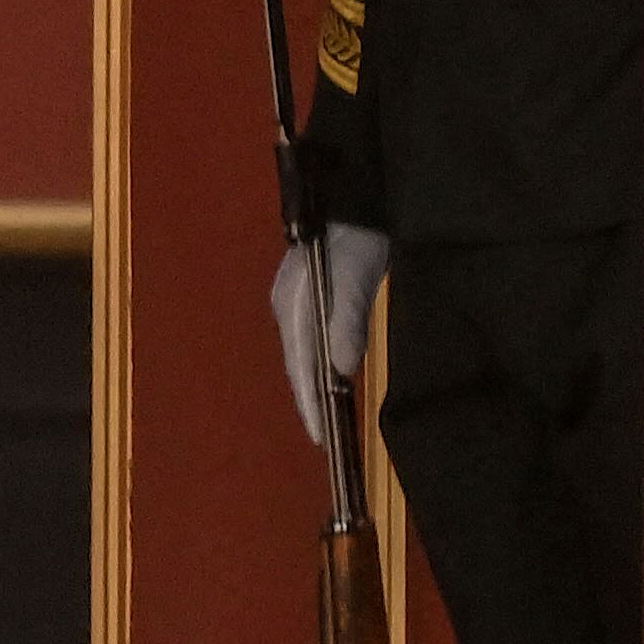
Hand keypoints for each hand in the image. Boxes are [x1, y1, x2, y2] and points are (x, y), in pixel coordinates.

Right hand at [272, 223, 385, 440]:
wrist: (357, 204)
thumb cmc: (357, 240)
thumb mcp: (357, 278)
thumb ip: (349, 322)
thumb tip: (342, 371)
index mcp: (292, 304)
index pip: (300, 364)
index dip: (309, 401)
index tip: (319, 438)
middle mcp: (286, 307)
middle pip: (297, 363)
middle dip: (309, 400)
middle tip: (325, 439)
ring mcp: (295, 303)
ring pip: (302, 355)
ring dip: (314, 385)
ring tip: (328, 418)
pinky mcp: (308, 300)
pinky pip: (311, 343)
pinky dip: (319, 367)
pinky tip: (332, 379)